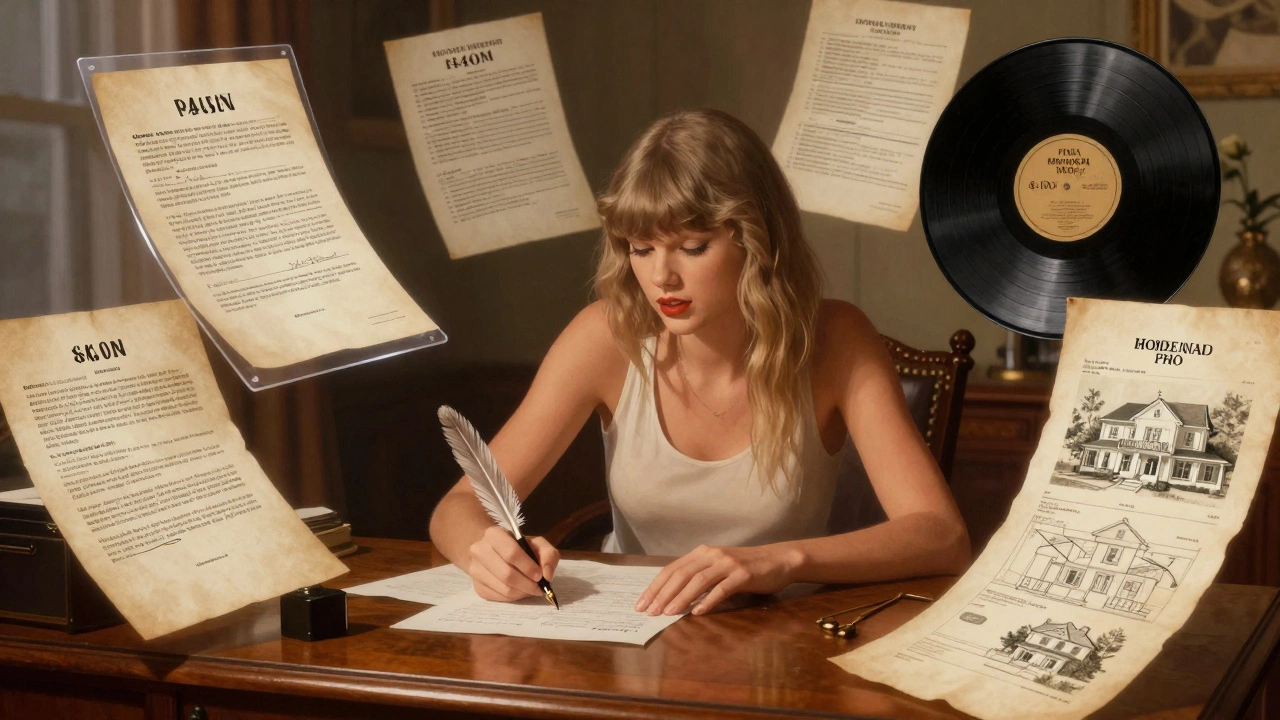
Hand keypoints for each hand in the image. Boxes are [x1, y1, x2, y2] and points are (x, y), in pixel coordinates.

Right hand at [467, 526, 559, 601]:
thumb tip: (547, 575)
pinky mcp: (477, 586)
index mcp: (494, 534)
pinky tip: (520, 591)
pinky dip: (514, 597)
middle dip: (527, 584)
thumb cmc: (519, 547)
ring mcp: (475, 570)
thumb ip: (549, 555)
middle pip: (506, 574)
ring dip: (522, 592)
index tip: (540, 576)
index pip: (511, 553)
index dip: (528, 567)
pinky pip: (499, 597)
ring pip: (503, 588)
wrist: (495, 551)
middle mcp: (479, 551)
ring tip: (531, 589)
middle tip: (539, 588)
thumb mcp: (537, 544)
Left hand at [635, 544, 801, 615]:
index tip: (642, 604)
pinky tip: (698, 612)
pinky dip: (708, 601)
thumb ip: (698, 577)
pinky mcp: (743, 574)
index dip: (655, 587)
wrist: (777, 560)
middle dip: (662, 594)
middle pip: (681, 574)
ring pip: (698, 581)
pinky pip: (722, 589)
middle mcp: (711, 555)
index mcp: (701, 553)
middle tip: (650, 612)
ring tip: (668, 613)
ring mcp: (728, 563)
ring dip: (681, 598)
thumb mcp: (718, 568)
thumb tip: (671, 597)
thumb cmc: (745, 567)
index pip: (672, 570)